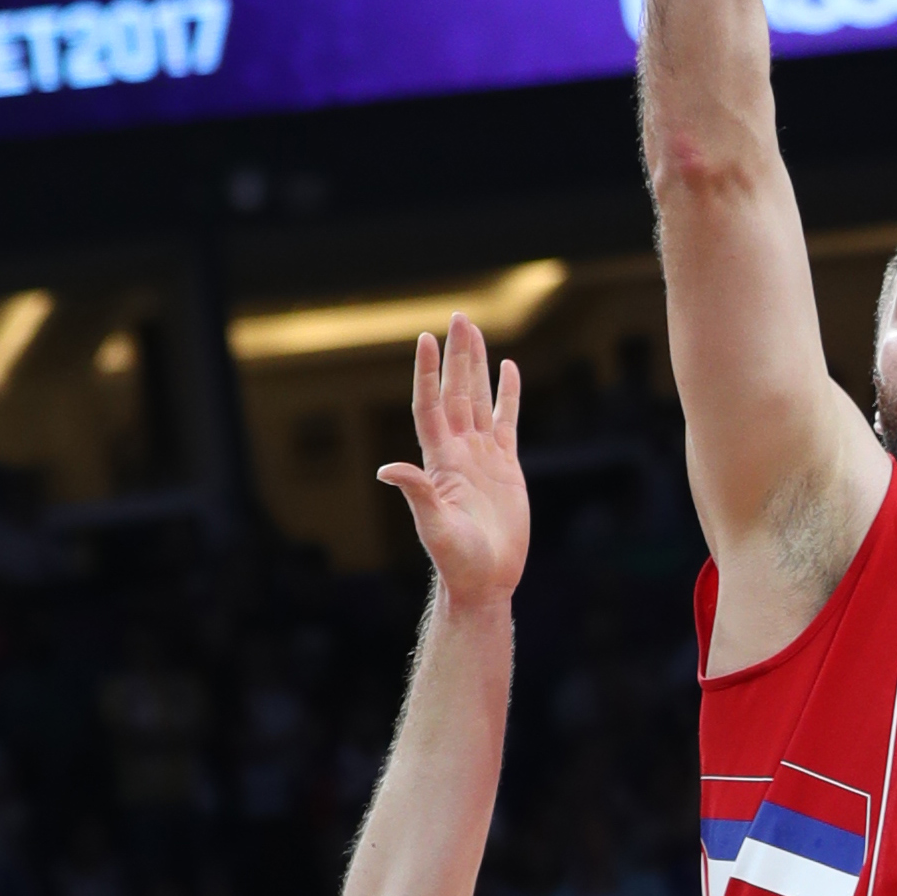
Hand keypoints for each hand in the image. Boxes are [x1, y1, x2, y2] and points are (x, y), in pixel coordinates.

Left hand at [378, 319, 528, 609]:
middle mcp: (459, 452)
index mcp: (440, 461)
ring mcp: (482, 457)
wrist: (485, 578)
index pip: (431, 406)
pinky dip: (507, 395)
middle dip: (457, 356)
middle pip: (457, 392)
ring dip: (477, 366)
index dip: (428, 374)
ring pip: (479, 400)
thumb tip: (388, 469)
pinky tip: (508, 370)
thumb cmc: (456, 559)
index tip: (425, 340)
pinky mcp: (506, 466)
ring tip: (476, 332)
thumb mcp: (434, 526)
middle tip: (458, 317)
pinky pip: (507, 421)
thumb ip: (418, 493)